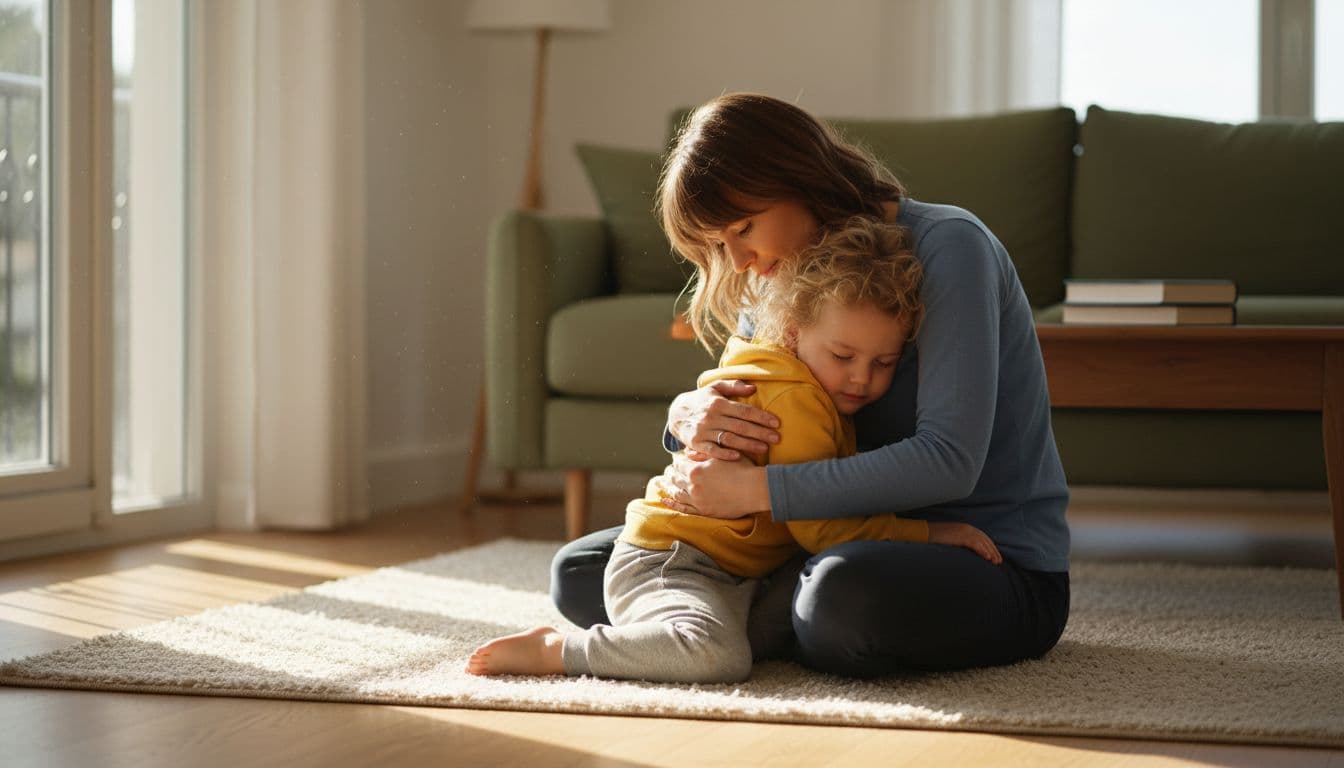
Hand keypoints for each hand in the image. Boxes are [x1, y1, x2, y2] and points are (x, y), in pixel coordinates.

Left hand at [651, 451, 767, 519]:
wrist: (755, 489)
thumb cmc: (742, 469)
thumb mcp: (722, 455)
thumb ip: (702, 453)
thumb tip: (686, 452)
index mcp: (696, 470)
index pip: (679, 464)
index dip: (677, 461)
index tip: (676, 460)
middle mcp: (693, 485)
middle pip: (675, 478)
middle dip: (671, 473)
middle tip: (668, 471)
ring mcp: (697, 500)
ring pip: (676, 493)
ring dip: (668, 487)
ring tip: (663, 483)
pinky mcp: (703, 511)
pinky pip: (683, 508)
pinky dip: (672, 504)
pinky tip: (665, 501)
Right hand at [668, 380, 779, 462]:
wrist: (676, 413)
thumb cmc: (701, 400)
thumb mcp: (715, 387)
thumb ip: (733, 386)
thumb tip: (753, 387)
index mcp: (718, 403)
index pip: (744, 410)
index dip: (762, 417)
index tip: (777, 423)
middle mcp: (711, 416)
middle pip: (740, 426)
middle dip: (760, 432)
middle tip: (777, 438)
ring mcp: (703, 431)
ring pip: (729, 439)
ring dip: (748, 445)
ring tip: (764, 449)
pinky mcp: (696, 443)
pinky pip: (712, 450)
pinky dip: (724, 454)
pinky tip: (738, 457)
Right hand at [928, 522, 1002, 564]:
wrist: (924, 533)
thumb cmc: (934, 538)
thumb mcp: (950, 540)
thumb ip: (959, 543)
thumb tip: (966, 553)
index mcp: (965, 528)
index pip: (982, 537)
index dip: (989, 547)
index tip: (994, 556)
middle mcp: (967, 528)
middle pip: (985, 539)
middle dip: (993, 550)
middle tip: (998, 562)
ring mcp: (964, 531)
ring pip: (983, 542)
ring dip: (990, 552)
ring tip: (995, 562)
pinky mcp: (961, 536)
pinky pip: (976, 544)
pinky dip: (983, 551)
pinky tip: (988, 558)